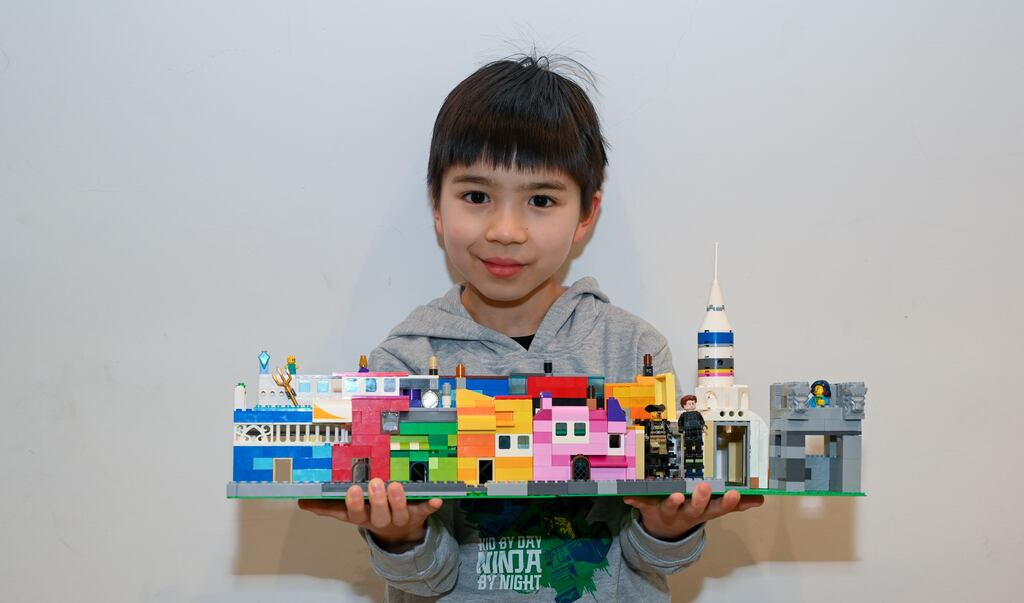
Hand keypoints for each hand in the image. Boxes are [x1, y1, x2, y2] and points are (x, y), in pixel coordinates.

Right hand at [298, 478, 442, 552]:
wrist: (400, 535)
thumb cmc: (372, 515)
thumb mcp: (350, 513)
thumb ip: (328, 506)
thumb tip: (302, 502)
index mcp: (364, 518)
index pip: (355, 514)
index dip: (354, 504)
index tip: (352, 490)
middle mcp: (382, 520)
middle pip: (379, 514)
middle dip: (378, 500)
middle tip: (376, 483)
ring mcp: (401, 517)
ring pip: (401, 512)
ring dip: (399, 499)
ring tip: (396, 485)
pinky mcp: (418, 514)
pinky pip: (426, 510)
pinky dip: (431, 505)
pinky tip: (437, 499)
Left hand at [623, 482, 763, 539]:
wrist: (664, 532)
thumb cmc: (691, 512)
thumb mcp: (713, 509)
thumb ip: (734, 504)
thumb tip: (759, 498)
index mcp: (703, 511)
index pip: (718, 508)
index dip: (727, 502)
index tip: (736, 493)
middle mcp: (687, 512)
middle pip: (695, 508)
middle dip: (699, 499)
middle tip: (703, 488)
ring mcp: (668, 511)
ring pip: (671, 506)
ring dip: (672, 501)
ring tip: (675, 496)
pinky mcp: (650, 508)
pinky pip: (641, 504)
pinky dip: (634, 500)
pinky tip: (627, 497)